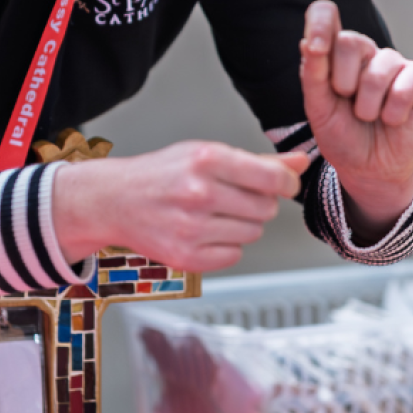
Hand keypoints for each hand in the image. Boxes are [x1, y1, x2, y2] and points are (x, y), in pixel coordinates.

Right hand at [51, 141, 311, 270]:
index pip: (272, 179)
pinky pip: (234, 256)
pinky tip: (204, 232)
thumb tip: (299, 163)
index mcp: (206, 159)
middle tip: (232, 196)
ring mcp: (191, 228)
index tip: (284, 184)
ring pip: (253, 233)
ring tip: (214, 213)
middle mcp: (199, 193)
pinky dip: (226, 246)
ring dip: (242, 225)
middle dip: (258, 203)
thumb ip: (258, 162)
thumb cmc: (162, 174)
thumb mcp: (207, 154)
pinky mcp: (186, 258)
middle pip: (266, 208)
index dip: (286, 183)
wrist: (113, 200)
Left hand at [300, 0, 412, 242]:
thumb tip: (307, 42)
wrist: (369, 168)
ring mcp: (393, 62)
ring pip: (377, 71)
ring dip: (367, 107)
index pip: (325, 14)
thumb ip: (313, 75)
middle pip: (349, 42)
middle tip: (346, 102)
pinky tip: (391, 119)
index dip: (319, 22)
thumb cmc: (342, 134)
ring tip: (368, 117)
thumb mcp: (318, 108)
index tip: (315, 49)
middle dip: (343, 83)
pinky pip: (406, 85)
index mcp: (334, 52)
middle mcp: (364, 51)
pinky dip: (393, 112)